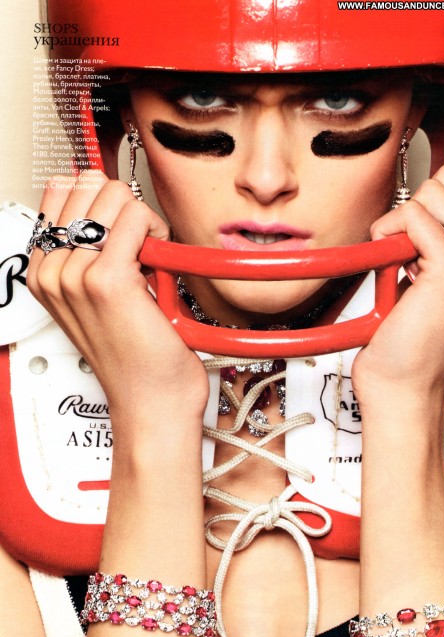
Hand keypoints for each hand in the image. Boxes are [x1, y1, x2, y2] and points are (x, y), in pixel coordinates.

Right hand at [27, 171, 208, 417]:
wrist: (150, 401)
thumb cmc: (135, 355)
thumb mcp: (101, 299)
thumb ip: (95, 253)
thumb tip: (114, 202)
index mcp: (43, 272)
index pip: (62, 190)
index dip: (103, 200)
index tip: (121, 226)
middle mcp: (52, 271)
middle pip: (89, 186)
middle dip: (125, 209)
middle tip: (141, 249)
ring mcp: (74, 275)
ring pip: (115, 196)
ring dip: (143, 222)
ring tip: (149, 262)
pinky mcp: (106, 280)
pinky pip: (136, 217)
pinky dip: (157, 233)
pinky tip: (158, 265)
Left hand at [352, 165, 443, 404]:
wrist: (404, 388)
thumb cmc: (413, 345)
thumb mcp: (434, 284)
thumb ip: (439, 243)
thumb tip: (423, 204)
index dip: (437, 197)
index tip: (420, 230)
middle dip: (420, 205)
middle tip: (409, 250)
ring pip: (434, 193)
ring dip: (403, 221)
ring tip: (402, 262)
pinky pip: (411, 217)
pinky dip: (387, 233)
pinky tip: (390, 264)